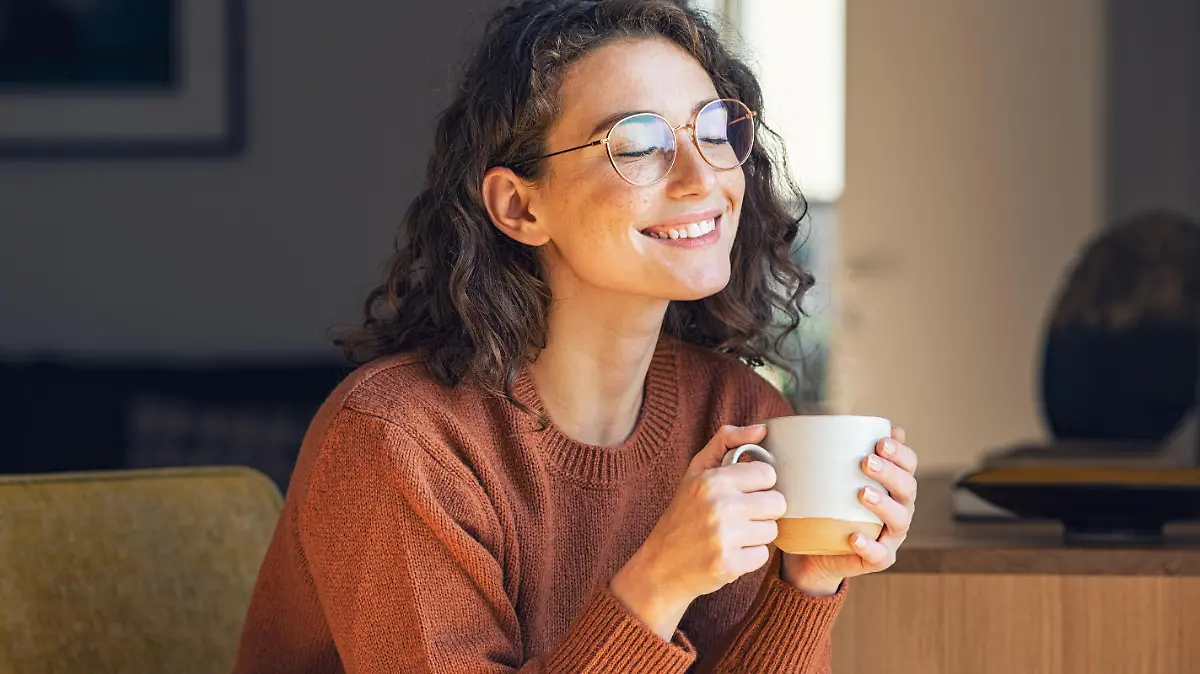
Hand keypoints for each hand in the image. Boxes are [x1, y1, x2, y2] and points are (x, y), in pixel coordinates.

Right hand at [611, 424, 786, 638]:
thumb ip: (726, 441)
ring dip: (756, 534)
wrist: (660, 566)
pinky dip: (749, 557)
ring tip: (732, 535)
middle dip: (762, 510)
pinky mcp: (729, 565)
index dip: (759, 484)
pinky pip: (763, 556)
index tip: (743, 492)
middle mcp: (719, 506)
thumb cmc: (683, 514)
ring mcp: (724, 537)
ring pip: (772, 530)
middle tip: (740, 516)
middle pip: (777, 503)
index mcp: (713, 480)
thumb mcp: (696, 471)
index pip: (768, 474)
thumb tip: (762, 429)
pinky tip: (729, 553)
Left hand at [781, 427, 917, 595]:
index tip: (880, 441)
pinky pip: (879, 555)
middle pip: (907, 488)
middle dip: (890, 473)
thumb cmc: (828, 506)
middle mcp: (899, 509)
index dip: (901, 452)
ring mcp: (891, 536)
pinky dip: (869, 546)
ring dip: (884, 505)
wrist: (815, 551)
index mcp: (893, 486)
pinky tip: (855, 536)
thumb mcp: (831, 478)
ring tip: (862, 494)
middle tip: (866, 462)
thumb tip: (845, 424)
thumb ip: (840, 453)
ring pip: (900, 520)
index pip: (909, 465)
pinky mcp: (878, 559)